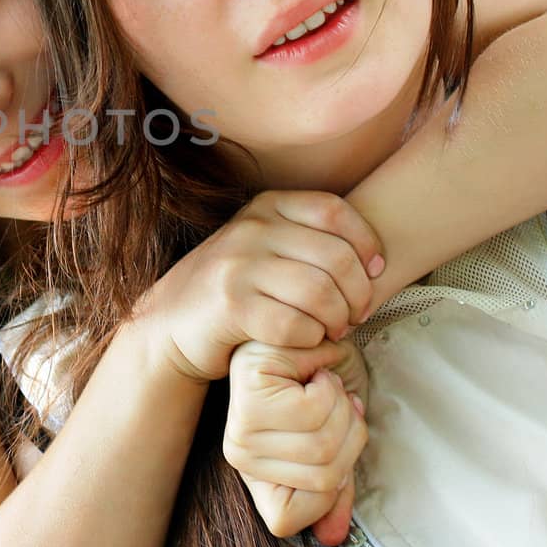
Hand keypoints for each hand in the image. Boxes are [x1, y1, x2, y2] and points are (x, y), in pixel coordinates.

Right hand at [142, 190, 384, 383]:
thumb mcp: (265, 246)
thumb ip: (307, 238)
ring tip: (335, 329)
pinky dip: (311, 338)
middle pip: (335, 257)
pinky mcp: (231, 306)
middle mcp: (251, 229)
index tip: (374, 270)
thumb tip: (374, 259)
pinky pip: (295, 324)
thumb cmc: (236, 288)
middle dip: (359, 293)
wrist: (171, 322)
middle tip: (358, 314)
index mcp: (266, 206)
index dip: (365, 242)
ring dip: (338, 319)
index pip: (334, 211)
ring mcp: (238, 266)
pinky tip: (306, 340)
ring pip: (320, 292)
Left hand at [222, 338, 369, 544]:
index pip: (285, 521)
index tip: (336, 442)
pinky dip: (330, 388)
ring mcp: (239, 427)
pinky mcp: (250, 395)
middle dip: (348, 437)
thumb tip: (333, 538)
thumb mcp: (338, 440)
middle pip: (321, 479)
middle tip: (336, 406)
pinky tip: (314, 372)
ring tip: (324, 387)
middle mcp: (239, 456)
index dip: (329, 485)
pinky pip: (313, 411)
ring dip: (342, 409)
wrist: (307, 331)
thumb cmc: (320, 383)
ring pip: (320, 445)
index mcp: (257, 475)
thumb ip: (337, 488)